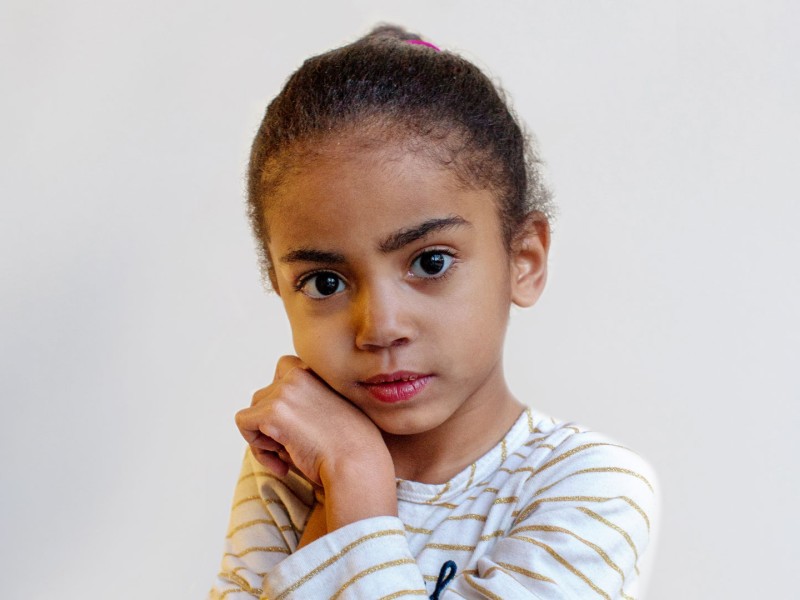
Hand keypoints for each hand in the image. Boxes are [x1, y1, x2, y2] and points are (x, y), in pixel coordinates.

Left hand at [235, 355, 388, 485]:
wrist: (357, 463)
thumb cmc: (350, 448)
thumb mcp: (331, 413)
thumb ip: (304, 405)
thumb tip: (266, 417)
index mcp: (317, 371)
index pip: (283, 371)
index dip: (282, 401)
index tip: (296, 427)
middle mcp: (299, 374)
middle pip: (264, 395)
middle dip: (270, 424)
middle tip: (288, 449)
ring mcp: (284, 391)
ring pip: (253, 411)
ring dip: (263, 437)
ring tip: (286, 458)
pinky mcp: (272, 412)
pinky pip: (243, 424)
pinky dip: (255, 445)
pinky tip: (280, 461)